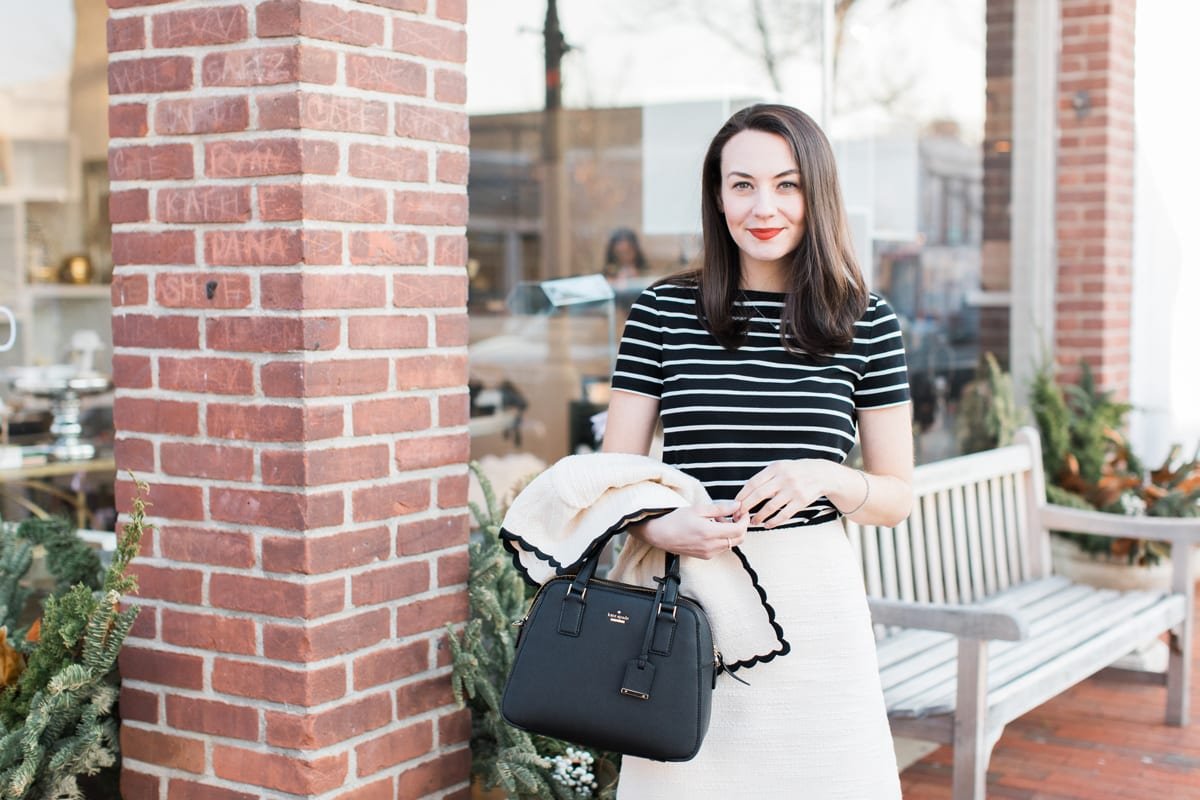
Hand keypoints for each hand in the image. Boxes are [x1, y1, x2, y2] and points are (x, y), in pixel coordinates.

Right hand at [632, 501, 747, 559]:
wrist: (660, 534)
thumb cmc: (676, 519)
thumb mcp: (699, 509)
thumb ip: (721, 508)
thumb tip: (737, 506)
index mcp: (710, 532)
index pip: (739, 530)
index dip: (744, 520)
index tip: (742, 512)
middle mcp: (711, 546)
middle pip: (738, 539)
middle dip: (740, 526)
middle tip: (733, 515)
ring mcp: (709, 553)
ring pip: (730, 543)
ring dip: (730, 531)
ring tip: (718, 519)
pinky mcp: (705, 556)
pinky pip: (721, 547)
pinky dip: (722, 538)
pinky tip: (712, 528)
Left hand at [734, 459, 836, 527]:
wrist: (821, 474)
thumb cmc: (795, 471)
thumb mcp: (780, 467)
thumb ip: (765, 477)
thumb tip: (744, 493)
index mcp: (775, 468)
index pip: (753, 483)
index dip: (742, 495)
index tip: (735, 505)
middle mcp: (784, 478)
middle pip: (759, 495)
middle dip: (746, 507)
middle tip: (739, 516)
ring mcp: (793, 490)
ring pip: (770, 507)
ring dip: (758, 517)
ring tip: (752, 522)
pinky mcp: (801, 501)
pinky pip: (784, 515)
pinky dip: (773, 522)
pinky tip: (767, 525)